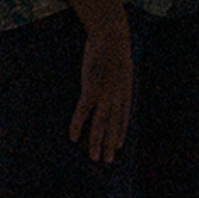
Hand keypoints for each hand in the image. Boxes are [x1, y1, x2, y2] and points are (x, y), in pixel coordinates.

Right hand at [70, 23, 132, 162]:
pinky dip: (78, 125)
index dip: (120, 132)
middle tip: (107, 161)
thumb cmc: (114, 50)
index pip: (124, 118)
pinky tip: (73, 137)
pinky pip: (84, 112)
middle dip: (109, 144)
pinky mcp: (92, 89)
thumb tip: (113, 84)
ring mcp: (106, 94)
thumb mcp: (121, 68)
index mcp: (126, 92)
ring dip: (97, 142)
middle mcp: (118, 97)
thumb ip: (117, 80)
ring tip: (94, 157)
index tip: (117, 146)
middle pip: (114, 125)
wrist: (112, 36)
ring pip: (101, 124)